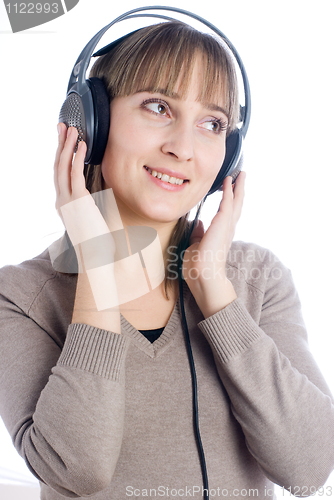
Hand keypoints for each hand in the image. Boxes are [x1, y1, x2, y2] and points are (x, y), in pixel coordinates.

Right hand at [54, 124, 110, 245]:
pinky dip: (78, 158)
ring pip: (63, 167)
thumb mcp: (91, 221)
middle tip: (62, 126)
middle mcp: (62, 201)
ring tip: (72, 130)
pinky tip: (82, 145)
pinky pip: (76, 174)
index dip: (61, 156)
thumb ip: (90, 207)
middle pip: (57, 167)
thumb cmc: (96, 243)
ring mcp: (67, 201)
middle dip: (60, 145)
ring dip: (67, 146)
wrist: (95, 257)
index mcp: (63, 206)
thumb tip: (97, 200)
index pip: (59, 175)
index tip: (64, 141)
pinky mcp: (78, 201)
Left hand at [182, 172, 245, 317]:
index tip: (230, 188)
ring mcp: (226, 227)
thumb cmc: (198, 267)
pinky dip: (229, 191)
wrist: (202, 276)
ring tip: (240, 175)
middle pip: (236, 205)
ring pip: (235, 202)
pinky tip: (228, 181)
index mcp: (221, 235)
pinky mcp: (222, 224)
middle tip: (241, 177)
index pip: (227, 213)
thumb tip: (197, 223)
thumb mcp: (194, 246)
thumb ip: (197, 234)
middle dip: (239, 190)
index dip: (230, 200)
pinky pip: (227, 203)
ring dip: (238, 187)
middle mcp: (227, 230)